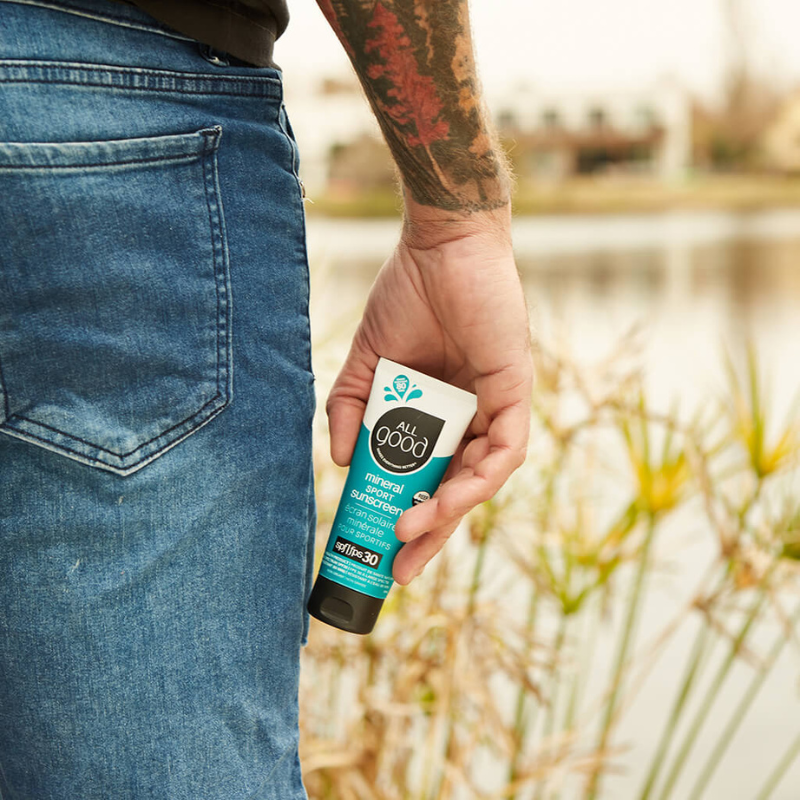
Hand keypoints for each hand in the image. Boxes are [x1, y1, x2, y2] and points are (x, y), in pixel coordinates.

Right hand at [326, 201, 532, 584]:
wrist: (439, 246)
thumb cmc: (407, 298)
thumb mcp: (366, 366)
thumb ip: (351, 412)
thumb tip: (343, 465)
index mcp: (438, 414)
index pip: (428, 477)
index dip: (407, 514)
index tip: (381, 546)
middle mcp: (470, 418)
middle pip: (456, 488)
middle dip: (430, 531)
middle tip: (400, 567)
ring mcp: (496, 408)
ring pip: (481, 478)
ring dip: (449, 510)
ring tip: (413, 532)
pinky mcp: (515, 392)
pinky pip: (507, 450)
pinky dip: (480, 478)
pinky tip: (450, 499)